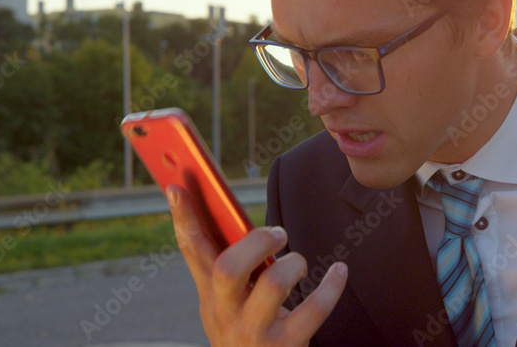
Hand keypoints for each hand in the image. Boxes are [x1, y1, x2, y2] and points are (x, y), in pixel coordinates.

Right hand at [167, 184, 346, 345]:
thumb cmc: (246, 331)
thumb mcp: (225, 305)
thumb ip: (225, 267)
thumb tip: (227, 216)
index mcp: (211, 296)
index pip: (191, 251)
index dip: (184, 218)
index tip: (178, 186)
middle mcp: (226, 314)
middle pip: (229, 268)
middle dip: (256, 241)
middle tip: (277, 234)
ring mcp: (254, 332)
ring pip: (273, 284)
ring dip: (294, 263)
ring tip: (298, 264)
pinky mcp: (285, 346)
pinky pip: (313, 310)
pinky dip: (331, 286)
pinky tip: (338, 272)